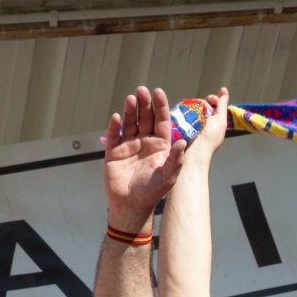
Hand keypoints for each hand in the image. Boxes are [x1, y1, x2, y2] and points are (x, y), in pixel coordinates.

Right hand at [104, 86, 185, 227]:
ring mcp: (129, 145)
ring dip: (130, 110)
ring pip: (130, 123)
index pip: (161, 121)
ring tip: (132, 99)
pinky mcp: (114, 151)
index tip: (159, 92)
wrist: (132, 205)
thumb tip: (182, 143)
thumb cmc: (152, 192)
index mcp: (160, 145)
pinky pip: (114, 135)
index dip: (160, 107)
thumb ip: (176, 160)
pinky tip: (116, 117)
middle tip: (143, 90)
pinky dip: (114, 126)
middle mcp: (145, 142)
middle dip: (145, 104)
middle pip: (145, 118)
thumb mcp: (168, 177)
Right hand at [186, 87, 229, 162]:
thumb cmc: (210, 138)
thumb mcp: (220, 121)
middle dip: (203, 103)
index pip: (211, 104)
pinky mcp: (180, 123)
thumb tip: (224, 91)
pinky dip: (184, 110)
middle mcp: (202, 121)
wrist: (195, 150)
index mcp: (212, 121)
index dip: (212, 99)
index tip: (212, 100)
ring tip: (195, 113)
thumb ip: (222, 106)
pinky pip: (181, 111)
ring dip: (193, 106)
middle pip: (201, 103)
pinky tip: (186, 113)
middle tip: (203, 108)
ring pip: (191, 106)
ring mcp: (190, 122)